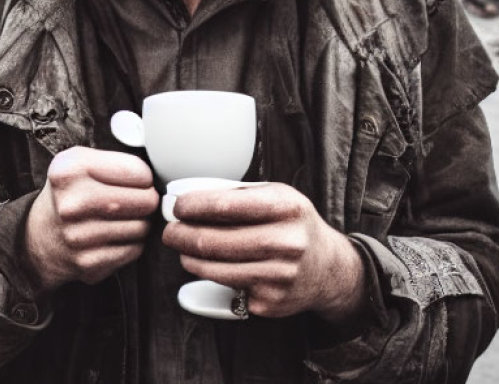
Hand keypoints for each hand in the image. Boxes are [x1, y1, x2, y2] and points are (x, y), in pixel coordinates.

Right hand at [24, 146, 158, 292]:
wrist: (40, 236)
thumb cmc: (68, 194)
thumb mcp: (78, 162)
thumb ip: (113, 160)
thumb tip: (155, 176)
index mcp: (70, 170)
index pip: (136, 171)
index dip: (144, 175)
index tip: (138, 179)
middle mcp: (72, 203)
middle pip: (144, 200)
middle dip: (148, 199)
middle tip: (139, 199)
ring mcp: (79, 236)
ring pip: (141, 227)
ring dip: (141, 222)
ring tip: (124, 217)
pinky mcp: (88, 261)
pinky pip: (133, 249)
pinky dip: (132, 242)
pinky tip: (117, 235)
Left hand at [161, 183, 365, 321]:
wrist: (328, 268)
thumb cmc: (293, 225)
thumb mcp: (276, 196)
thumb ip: (238, 195)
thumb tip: (188, 198)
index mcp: (286, 207)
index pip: (226, 206)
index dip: (193, 207)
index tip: (177, 207)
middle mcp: (286, 242)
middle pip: (213, 242)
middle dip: (181, 235)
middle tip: (170, 232)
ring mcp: (279, 276)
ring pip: (214, 269)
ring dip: (188, 258)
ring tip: (182, 249)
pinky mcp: (271, 302)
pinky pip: (227, 288)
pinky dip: (211, 277)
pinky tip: (210, 266)